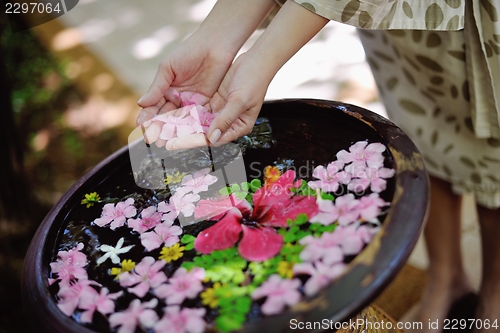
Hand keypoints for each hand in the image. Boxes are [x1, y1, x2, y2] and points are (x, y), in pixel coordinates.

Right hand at [137, 0, 276, 128]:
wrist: (215, 46)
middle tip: (153, 140)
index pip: (153, 107)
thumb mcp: (169, 68)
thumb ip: (157, 87)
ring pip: (179, 121)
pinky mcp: (205, 106)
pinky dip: (189, 128)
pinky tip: (184, 136)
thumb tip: (140, 104)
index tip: (142, 127)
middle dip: (158, 129)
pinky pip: (196, 119)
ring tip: (165, 142)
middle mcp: (176, 99)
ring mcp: (191, 103)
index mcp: (164, 89)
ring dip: (172, 133)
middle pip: (165, 118)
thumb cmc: (189, 52)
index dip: (148, 117)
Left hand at [165, 1, 327, 148]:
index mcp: (238, 127)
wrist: (257, 60)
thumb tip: (211, 138)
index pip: (211, 139)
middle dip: (182, 137)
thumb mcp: (239, 100)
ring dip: (181, 126)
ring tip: (162, 129)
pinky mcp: (215, 102)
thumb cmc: (254, 80)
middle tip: (161, 141)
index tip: (173, 144)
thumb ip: (225, 119)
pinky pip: (198, 110)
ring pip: (198, 123)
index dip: (191, 142)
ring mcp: (221, 112)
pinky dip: (185, 113)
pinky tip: (170, 114)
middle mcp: (228, 123)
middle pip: (202, 134)